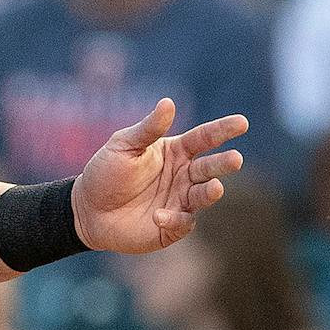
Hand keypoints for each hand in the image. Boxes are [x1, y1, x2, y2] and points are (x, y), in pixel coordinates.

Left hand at [74, 99, 246, 252]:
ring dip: (210, 192)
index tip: (242, 123)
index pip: (204, 139)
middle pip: (210, 167)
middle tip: (236, 159)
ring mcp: (180, 202)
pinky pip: (182, 222)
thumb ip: (148, 128)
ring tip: (215, 187)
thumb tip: (168, 102)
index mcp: (176, 152)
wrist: (86, 209)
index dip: (223, 130)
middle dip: (224, 164)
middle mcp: (183, 177)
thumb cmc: (105, 172)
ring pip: (203, 196)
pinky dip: (175, 219)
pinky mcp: (171, 227)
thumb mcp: (124, 145)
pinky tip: (159, 215)